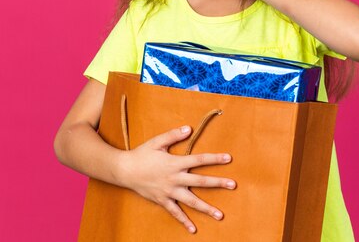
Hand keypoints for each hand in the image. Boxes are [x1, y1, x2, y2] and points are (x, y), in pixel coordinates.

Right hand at [120, 125, 235, 233]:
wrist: (124, 170)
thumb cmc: (142, 154)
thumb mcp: (157, 142)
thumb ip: (173, 135)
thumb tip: (189, 129)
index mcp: (175, 163)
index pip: (199, 160)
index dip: (214, 159)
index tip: (228, 158)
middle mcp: (175, 179)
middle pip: (200, 182)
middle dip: (218, 183)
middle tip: (233, 185)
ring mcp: (169, 192)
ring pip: (191, 201)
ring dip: (206, 208)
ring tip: (220, 215)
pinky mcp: (163, 201)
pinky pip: (175, 213)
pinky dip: (184, 221)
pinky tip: (194, 229)